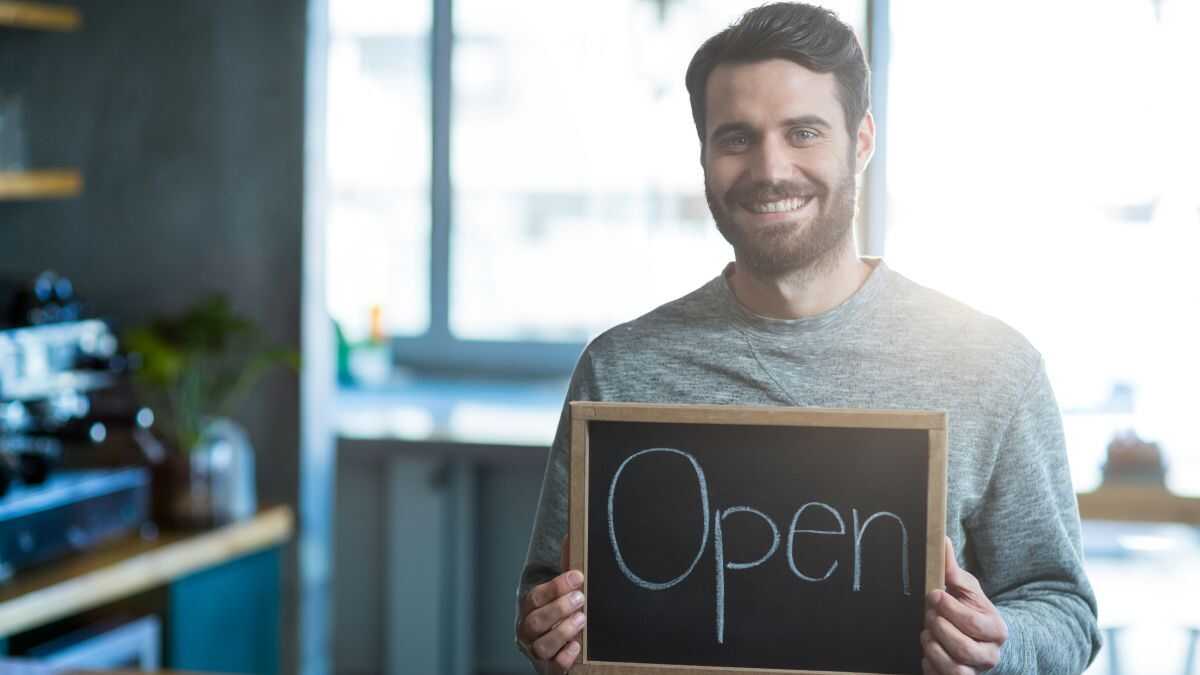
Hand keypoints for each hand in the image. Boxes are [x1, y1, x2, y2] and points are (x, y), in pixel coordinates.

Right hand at [517, 536, 585, 673]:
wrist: (553, 649)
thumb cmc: (558, 615)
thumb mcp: (561, 593)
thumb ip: (565, 569)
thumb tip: (571, 536)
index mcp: (529, 610)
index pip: (535, 597)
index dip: (556, 586)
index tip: (578, 576)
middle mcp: (528, 631)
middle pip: (536, 620)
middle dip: (559, 607)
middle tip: (580, 598)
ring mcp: (537, 652)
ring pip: (542, 645)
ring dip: (563, 631)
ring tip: (581, 619)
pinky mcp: (549, 669)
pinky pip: (553, 667)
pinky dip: (564, 657)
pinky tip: (577, 647)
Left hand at [921, 536, 1007, 674]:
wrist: (981, 639)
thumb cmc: (972, 610)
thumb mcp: (967, 590)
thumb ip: (953, 570)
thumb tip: (941, 540)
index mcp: (996, 629)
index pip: (972, 624)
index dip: (949, 609)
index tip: (933, 595)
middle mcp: (990, 655)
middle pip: (962, 648)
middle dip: (939, 628)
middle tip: (929, 615)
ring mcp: (976, 671)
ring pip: (953, 668)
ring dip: (933, 647)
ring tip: (927, 632)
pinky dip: (929, 664)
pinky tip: (928, 649)